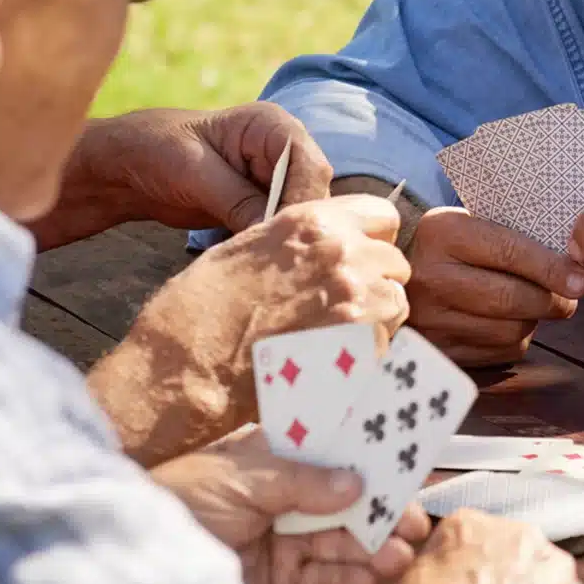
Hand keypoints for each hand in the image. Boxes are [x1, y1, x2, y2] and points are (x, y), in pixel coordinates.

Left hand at [41, 104, 332, 248]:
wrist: (126, 167)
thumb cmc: (154, 150)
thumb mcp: (194, 172)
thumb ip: (237, 200)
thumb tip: (271, 233)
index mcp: (273, 127)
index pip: (310, 165)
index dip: (302, 202)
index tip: (279, 236)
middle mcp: (284, 152)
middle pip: (312, 194)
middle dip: (295, 225)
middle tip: (276, 260)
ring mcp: (275, 181)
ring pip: (299, 216)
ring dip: (283, 240)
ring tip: (265, 266)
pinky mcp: (262, 207)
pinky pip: (278, 229)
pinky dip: (269, 247)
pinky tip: (257, 265)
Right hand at [90, 194, 410, 464]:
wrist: (186, 368)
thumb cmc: (200, 310)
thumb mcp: (247, 248)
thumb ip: (298, 240)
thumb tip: (327, 242)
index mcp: (312, 221)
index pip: (382, 214)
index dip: (373, 239)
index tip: (360, 258)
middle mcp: (342, 252)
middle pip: (395, 262)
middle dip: (376, 282)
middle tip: (341, 307)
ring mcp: (356, 299)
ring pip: (397, 303)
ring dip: (376, 318)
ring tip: (335, 336)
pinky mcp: (361, 345)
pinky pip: (386, 344)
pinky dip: (367, 353)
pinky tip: (332, 360)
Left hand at [153, 425, 429, 583]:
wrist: (128, 569)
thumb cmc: (177, 503)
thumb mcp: (239, 476)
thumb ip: (301, 481)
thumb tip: (356, 483)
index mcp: (270, 461)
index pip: (328, 454)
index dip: (367, 457)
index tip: (406, 462)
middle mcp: (281, 502)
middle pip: (344, 505)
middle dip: (380, 512)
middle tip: (416, 523)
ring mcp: (280, 546)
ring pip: (339, 546)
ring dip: (373, 549)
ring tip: (401, 555)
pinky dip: (349, 583)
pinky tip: (373, 580)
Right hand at [407, 207, 583, 365]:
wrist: (392, 273)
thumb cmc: (447, 245)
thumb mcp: (469, 223)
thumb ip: (514, 238)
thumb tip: (572, 268)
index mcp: (443, 233)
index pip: (509, 252)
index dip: (551, 269)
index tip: (580, 281)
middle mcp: (432, 278)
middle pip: (511, 299)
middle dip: (551, 301)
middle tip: (569, 298)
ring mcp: (431, 319)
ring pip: (509, 331)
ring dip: (534, 321)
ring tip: (535, 306)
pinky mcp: (437, 351)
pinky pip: (497, 353)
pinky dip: (515, 340)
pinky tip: (509, 323)